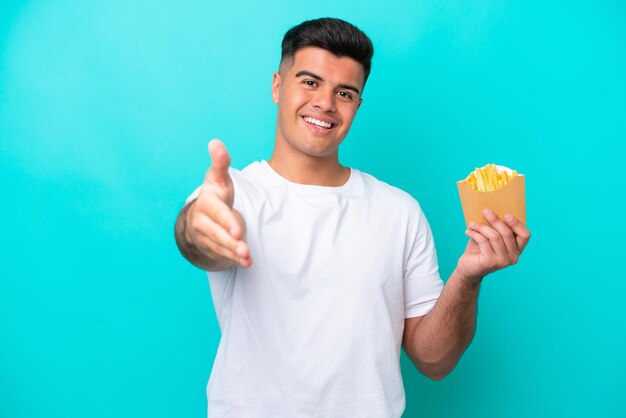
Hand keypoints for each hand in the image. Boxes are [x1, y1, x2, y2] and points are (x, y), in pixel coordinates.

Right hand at [186, 139, 251, 267]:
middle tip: (245, 249)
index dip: (226, 222)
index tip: (238, 231)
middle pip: (217, 234)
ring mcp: (205, 236)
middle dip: (231, 242)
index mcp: (206, 202)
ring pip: (220, 247)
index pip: (216, 213)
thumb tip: (215, 142)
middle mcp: (202, 221)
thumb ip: (220, 162)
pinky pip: (222, 255)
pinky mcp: (211, 248)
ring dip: (234, 253)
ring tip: (248, 258)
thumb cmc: (215, 193)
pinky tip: (247, 263)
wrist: (202, 214)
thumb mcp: (218, 177)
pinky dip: (234, 260)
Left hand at [456, 209, 530, 284]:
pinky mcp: (490, 262)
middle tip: (485, 211)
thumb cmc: (480, 249)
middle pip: (507, 233)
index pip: (525, 235)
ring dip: (482, 227)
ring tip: (472, 223)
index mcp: (517, 249)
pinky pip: (483, 242)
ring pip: (495, 237)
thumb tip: (490, 209)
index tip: (506, 214)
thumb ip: (494, 227)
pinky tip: (468, 231)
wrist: (468, 267)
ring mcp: (502, 261)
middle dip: (495, 220)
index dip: (517, 224)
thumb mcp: (489, 237)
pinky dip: (475, 234)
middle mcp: (513, 257)